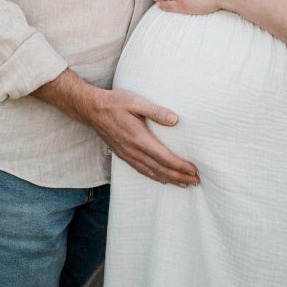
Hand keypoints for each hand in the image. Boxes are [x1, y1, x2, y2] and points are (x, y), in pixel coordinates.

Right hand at [35, 70, 198, 186]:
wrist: (91, 109)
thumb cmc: (115, 102)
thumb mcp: (137, 102)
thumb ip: (157, 111)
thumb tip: (176, 120)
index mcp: (140, 139)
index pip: (165, 158)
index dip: (181, 167)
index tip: (194, 171)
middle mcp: (134, 151)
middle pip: (161, 170)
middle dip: (179, 177)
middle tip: (195, 182)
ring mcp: (127, 155)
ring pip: (151, 173)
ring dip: (169, 180)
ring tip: (183, 184)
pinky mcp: (122, 155)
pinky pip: (141, 170)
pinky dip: (154, 177)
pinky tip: (161, 178)